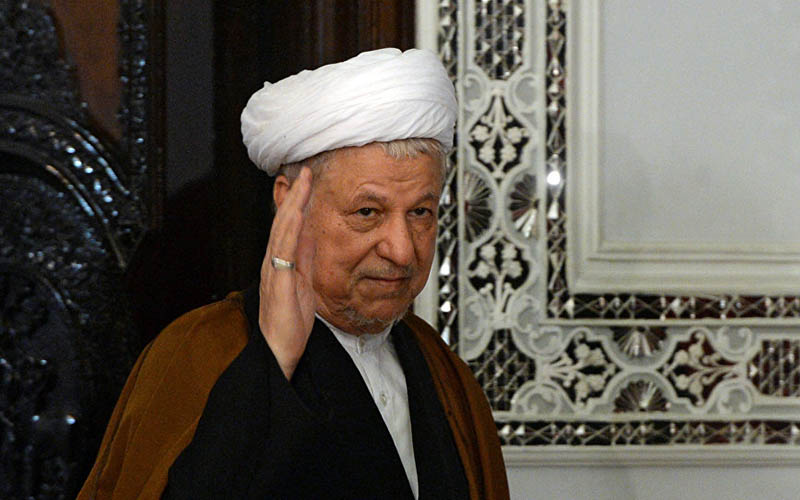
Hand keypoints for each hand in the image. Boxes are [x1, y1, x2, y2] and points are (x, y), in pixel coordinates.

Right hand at [258, 167, 315, 379]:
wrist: (280, 350)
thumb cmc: (290, 321)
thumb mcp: (303, 282)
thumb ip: (304, 259)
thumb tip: (311, 235)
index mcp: (281, 262)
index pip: (288, 226)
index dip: (297, 203)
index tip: (307, 182)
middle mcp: (273, 262)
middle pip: (283, 222)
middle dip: (294, 196)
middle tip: (305, 172)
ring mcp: (274, 270)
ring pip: (281, 230)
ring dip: (292, 205)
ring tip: (302, 184)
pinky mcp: (278, 282)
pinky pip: (283, 251)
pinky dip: (289, 230)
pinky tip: (296, 214)